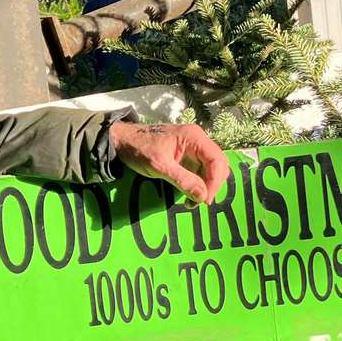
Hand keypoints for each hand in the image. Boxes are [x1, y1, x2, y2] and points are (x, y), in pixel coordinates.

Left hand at [109, 121, 229, 203]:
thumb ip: (182, 180)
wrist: (123, 141)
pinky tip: (189, 195)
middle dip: (212, 185)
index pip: (217, 160)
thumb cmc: (139, 149)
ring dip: (206, 186)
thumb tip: (203, 196)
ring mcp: (194, 148)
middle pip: (218, 165)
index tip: (205, 200)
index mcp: (194, 137)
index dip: (215, 182)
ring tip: (191, 202)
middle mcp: (198, 140)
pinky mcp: (188, 156)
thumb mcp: (159, 166)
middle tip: (198, 203)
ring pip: (212, 169)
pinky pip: (201, 170)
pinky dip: (198, 184)